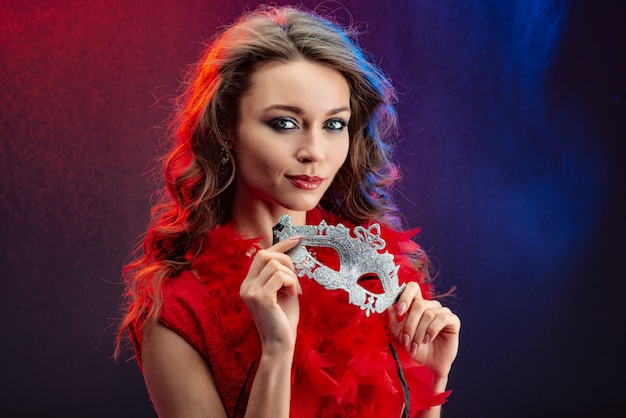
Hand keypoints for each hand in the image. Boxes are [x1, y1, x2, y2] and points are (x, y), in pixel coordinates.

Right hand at [240, 236, 301, 352]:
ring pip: (275, 265)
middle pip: (265, 254)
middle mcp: (246, 286)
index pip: (261, 254)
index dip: (279, 245)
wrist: (280, 344)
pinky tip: (292, 294)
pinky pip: (280, 276)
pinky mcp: (261, 297)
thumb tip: (289, 254)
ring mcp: (251, 291)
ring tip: (293, 290)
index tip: (296, 238)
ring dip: (290, 275)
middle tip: (294, 279)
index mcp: (249, 284)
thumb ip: (280, 275)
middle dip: (286, 260)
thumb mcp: (282, 291)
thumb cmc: (283, 319)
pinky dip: (291, 282)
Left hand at [388, 282, 459, 377]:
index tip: (400, 312)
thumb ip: (392, 320)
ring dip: (419, 332)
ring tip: (416, 345)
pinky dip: (431, 331)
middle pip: (418, 305)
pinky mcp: (453, 320)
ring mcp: (442, 311)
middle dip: (410, 325)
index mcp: (417, 305)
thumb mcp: (399, 335)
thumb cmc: (416, 347)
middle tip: (406, 340)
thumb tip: (388, 306)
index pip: (413, 288)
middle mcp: (430, 305)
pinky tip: (428, 340)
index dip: (405, 296)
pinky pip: (441, 319)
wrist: (430, 363)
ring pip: (428, 314)